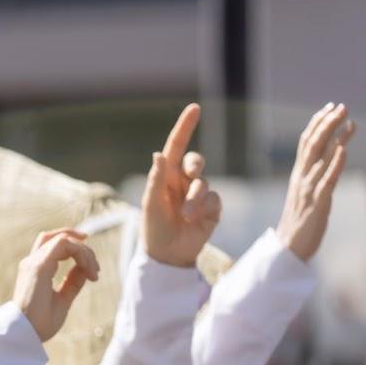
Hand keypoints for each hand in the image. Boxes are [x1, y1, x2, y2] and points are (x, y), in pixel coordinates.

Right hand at [13, 229, 98, 341]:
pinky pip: (64, 244)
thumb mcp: (63, 299)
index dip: (76, 248)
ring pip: (63, 239)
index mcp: (35, 270)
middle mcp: (31, 262)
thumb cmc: (40, 324)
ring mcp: (33, 262)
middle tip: (95, 269)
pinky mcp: (39, 266)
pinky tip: (88, 270)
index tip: (92, 269)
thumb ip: (72, 282)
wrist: (26, 335)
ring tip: (93, 272)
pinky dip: (81, 253)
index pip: (53, 245)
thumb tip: (84, 269)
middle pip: (58, 237)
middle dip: (82, 247)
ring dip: (85, 252)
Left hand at [141, 104, 220, 267]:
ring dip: (195, 198)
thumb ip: (156, 180)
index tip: (195, 108)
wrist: (168, 255)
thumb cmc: (153, 229)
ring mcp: (199, 194)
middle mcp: (183, 182)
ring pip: (204, 183)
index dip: (185, 127)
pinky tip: (196, 220)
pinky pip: (214, 199)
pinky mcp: (212, 208)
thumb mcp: (151, 205)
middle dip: (194, 164)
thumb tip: (159, 154)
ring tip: (186, 215)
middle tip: (191, 172)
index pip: (176, 147)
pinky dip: (205, 207)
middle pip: (195, 161)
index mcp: (166, 176)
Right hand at [277, 103, 352, 261]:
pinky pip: (327, 181)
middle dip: (327, 123)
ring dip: (335, 137)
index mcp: (298, 175)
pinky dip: (335, 164)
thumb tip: (325, 162)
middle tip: (342, 106)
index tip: (329, 108)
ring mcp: (308, 190)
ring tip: (348, 120)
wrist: (288, 249)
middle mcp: (301, 178)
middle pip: (313, 145)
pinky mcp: (318, 204)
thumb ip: (313, 177)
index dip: (317, 124)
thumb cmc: (299, 223)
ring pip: (321, 158)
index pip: (305, 143)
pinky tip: (343, 150)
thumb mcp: (304, 195)